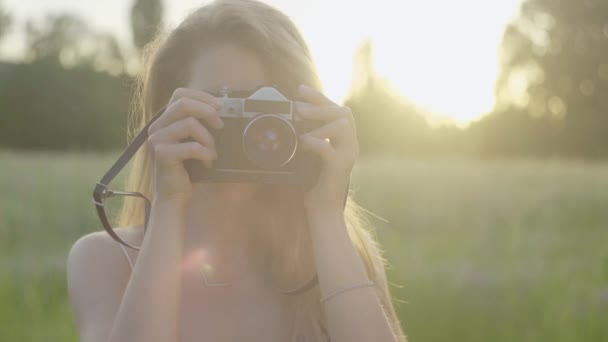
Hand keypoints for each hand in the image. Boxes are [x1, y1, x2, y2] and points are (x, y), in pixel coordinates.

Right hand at [147, 88, 224, 202]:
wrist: (174, 195)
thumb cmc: (188, 169)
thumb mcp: (194, 141)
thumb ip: (200, 124)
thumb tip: (222, 110)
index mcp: (164, 120)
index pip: (180, 93)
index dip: (201, 96)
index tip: (219, 106)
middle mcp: (157, 127)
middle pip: (183, 103)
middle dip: (208, 111)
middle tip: (220, 125)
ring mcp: (157, 140)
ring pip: (189, 124)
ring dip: (208, 139)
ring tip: (212, 152)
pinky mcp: (162, 154)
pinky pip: (192, 146)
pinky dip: (205, 153)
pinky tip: (208, 163)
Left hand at [296, 84, 357, 212]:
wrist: (323, 211)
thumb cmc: (314, 185)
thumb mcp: (309, 157)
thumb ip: (306, 139)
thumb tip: (288, 124)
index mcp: (343, 140)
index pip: (336, 109)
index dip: (319, 97)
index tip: (300, 89)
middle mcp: (350, 145)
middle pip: (343, 112)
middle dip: (320, 104)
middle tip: (297, 106)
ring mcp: (347, 156)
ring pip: (342, 125)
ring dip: (319, 122)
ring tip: (300, 127)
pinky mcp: (340, 168)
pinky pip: (330, 149)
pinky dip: (315, 142)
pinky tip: (303, 143)